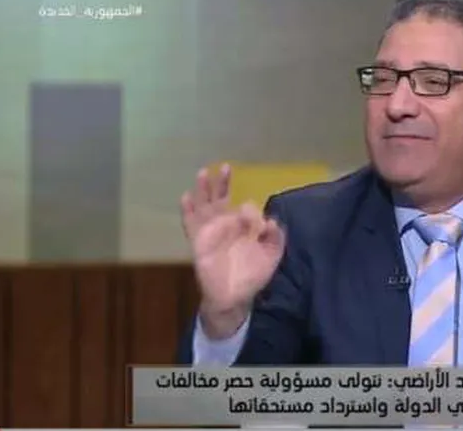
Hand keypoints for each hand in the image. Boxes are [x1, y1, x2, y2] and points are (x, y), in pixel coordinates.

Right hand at [180, 164, 285, 337]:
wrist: (233, 296)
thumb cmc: (252, 276)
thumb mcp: (271, 256)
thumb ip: (276, 238)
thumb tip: (271, 220)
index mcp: (243, 227)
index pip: (246, 208)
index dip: (252, 211)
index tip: (259, 225)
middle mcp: (226, 224)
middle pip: (222, 198)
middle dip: (223, 183)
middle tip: (226, 167)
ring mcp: (211, 231)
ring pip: (205, 205)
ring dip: (203, 189)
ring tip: (203, 173)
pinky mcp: (198, 240)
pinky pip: (190, 222)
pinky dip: (187, 210)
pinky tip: (186, 197)